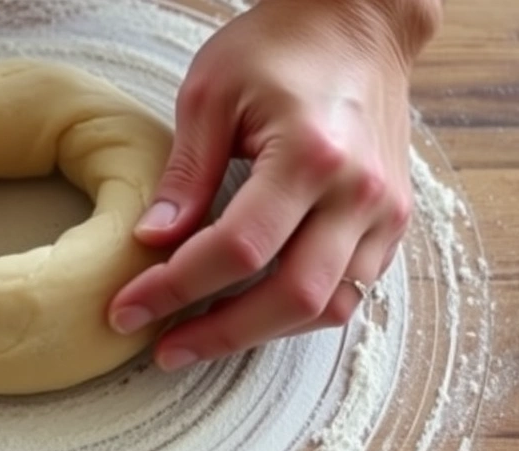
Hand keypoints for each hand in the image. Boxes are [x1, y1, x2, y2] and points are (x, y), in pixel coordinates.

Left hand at [109, 0, 440, 370]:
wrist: (359, 23)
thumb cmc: (280, 46)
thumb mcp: (210, 94)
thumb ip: (185, 175)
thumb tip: (152, 242)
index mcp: (308, 154)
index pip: (235, 250)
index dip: (174, 289)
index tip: (126, 309)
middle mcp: (358, 192)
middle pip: (289, 297)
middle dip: (219, 334)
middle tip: (163, 350)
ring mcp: (384, 210)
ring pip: (327, 307)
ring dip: (260, 332)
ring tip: (200, 338)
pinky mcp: (391, 219)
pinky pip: (350, 290)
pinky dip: (298, 311)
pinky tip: (252, 311)